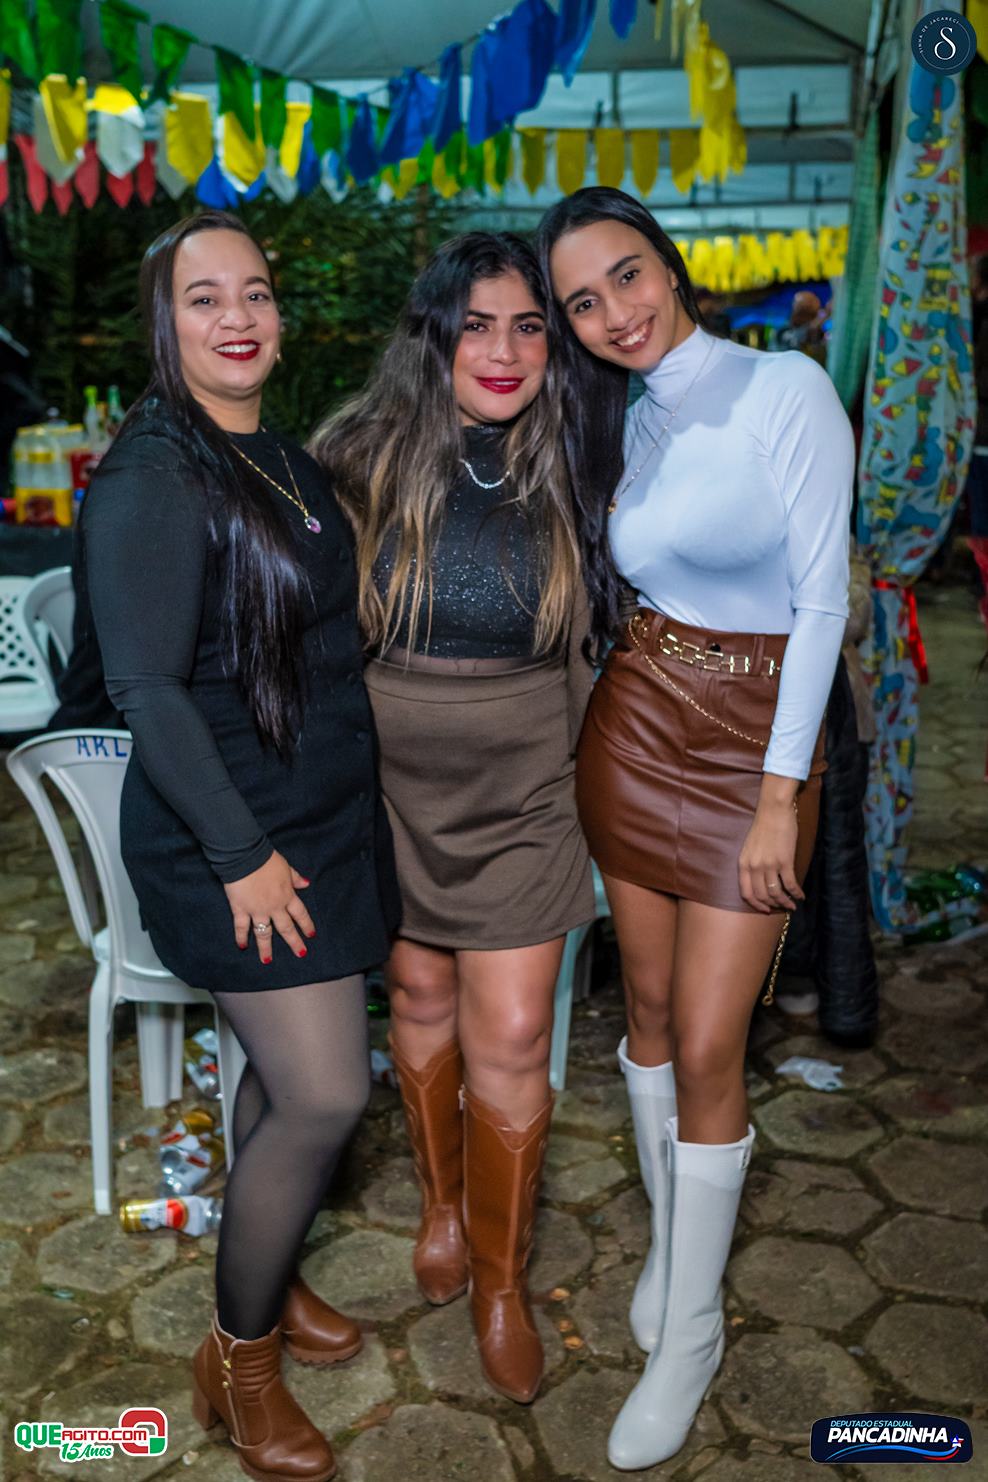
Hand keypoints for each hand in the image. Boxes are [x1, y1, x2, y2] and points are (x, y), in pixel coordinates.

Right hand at [223, 851, 315, 963]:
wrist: (246, 858)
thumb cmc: (266, 860)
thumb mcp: (286, 867)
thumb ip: (295, 878)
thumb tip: (306, 884)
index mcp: (287, 895)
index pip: (300, 914)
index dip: (306, 924)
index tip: (311, 935)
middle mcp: (274, 907)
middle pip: (286, 928)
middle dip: (294, 942)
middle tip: (300, 953)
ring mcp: (257, 910)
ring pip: (264, 933)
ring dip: (266, 948)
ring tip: (267, 961)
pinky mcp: (241, 909)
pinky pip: (241, 927)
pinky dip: (241, 936)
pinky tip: (242, 946)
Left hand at [738, 796, 802, 912]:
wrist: (773, 811)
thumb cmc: (763, 826)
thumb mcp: (750, 848)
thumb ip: (752, 864)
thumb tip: (761, 881)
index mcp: (743, 864)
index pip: (746, 893)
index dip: (756, 904)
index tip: (765, 910)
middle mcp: (754, 867)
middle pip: (762, 896)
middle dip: (773, 905)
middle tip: (782, 908)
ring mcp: (769, 865)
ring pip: (776, 893)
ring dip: (785, 902)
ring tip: (792, 905)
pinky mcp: (784, 861)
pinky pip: (790, 884)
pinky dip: (796, 893)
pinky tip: (801, 896)